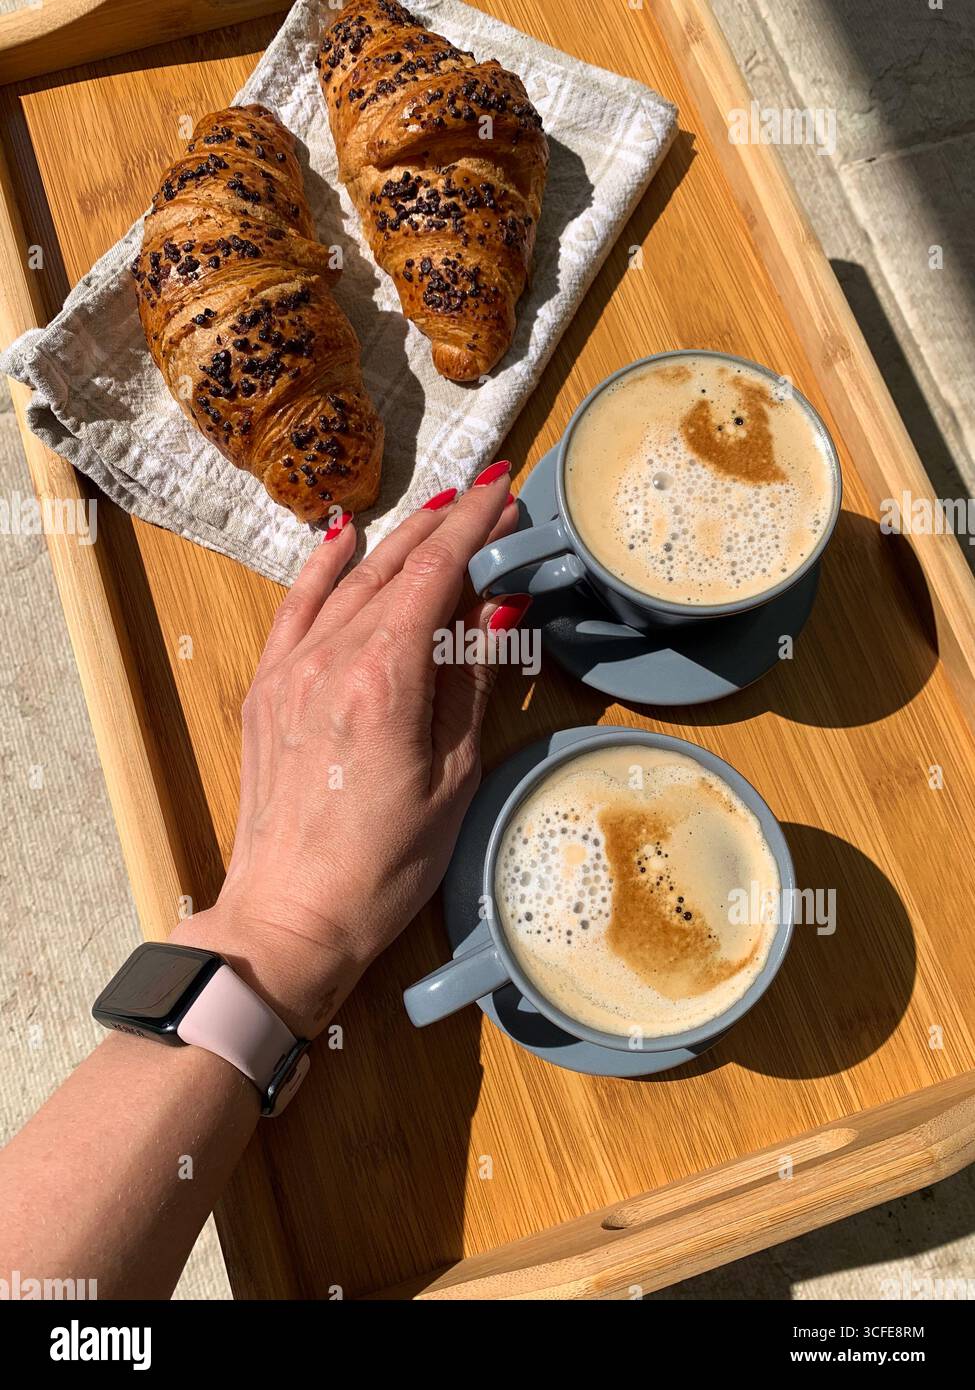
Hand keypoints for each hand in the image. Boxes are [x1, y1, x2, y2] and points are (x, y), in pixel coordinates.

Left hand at [172, 466, 527, 1036]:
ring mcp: (290, 669)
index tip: (505, 489)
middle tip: (488, 497)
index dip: (475, 524)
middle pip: (395, 565)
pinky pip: (296, 607)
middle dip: (446, 524)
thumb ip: (472, 681)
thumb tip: (497, 609)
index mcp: (386, 676)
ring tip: (438, 509)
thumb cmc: (385, 866)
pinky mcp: (267, 689)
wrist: (292, 916)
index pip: (437, 571)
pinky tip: (345, 538)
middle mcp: (331, 657)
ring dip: (397, 539)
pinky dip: (323, 568)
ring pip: (349, 581)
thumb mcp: (454, 776)